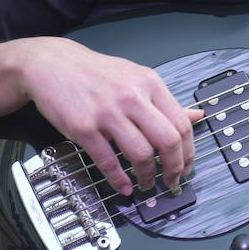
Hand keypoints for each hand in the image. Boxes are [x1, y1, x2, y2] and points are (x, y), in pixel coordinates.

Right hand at [6, 37, 202, 194]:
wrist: (52, 64)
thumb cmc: (96, 73)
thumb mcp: (137, 78)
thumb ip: (165, 101)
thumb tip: (196, 116)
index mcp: (150, 84)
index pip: (181, 125)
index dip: (189, 152)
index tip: (186, 166)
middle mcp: (132, 97)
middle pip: (167, 141)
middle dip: (174, 168)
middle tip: (172, 181)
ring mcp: (108, 113)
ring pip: (141, 154)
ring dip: (148, 176)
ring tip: (147, 183)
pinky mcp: (84, 128)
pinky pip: (108, 161)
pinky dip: (119, 179)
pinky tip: (124, 185)